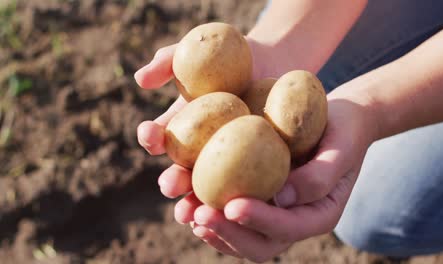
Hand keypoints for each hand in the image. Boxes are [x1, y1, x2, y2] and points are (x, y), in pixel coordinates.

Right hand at [135, 37, 297, 196]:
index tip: (148, 134)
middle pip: (182, 170)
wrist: (273, 62)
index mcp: (182, 127)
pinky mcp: (257, 165)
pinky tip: (238, 207)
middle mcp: (200, 149)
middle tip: (169, 186)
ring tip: (194, 212)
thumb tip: (140, 80)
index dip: (151, 137)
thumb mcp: (197, 51)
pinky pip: (248, 184)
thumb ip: (168, 61)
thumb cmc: (230, 54)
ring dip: (199, 201)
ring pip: (211, 186)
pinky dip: (240, 197)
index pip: (160, 137)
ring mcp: (228, 160)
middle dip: (173, 181)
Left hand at [135, 40, 378, 261]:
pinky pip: (233, 215)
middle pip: (260, 244)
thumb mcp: (341, 147)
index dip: (259, 221)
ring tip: (186, 212)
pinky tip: (188, 199)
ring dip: (213, 229)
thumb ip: (320, 175)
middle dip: (228, 233)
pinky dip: (211, 212)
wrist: (338, 122)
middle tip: (199, 215)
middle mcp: (293, 220)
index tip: (232, 206)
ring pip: (241, 236)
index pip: (288, 229)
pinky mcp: (259, 199)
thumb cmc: (343, 130)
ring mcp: (274, 213)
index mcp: (318, 214)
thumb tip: (281, 199)